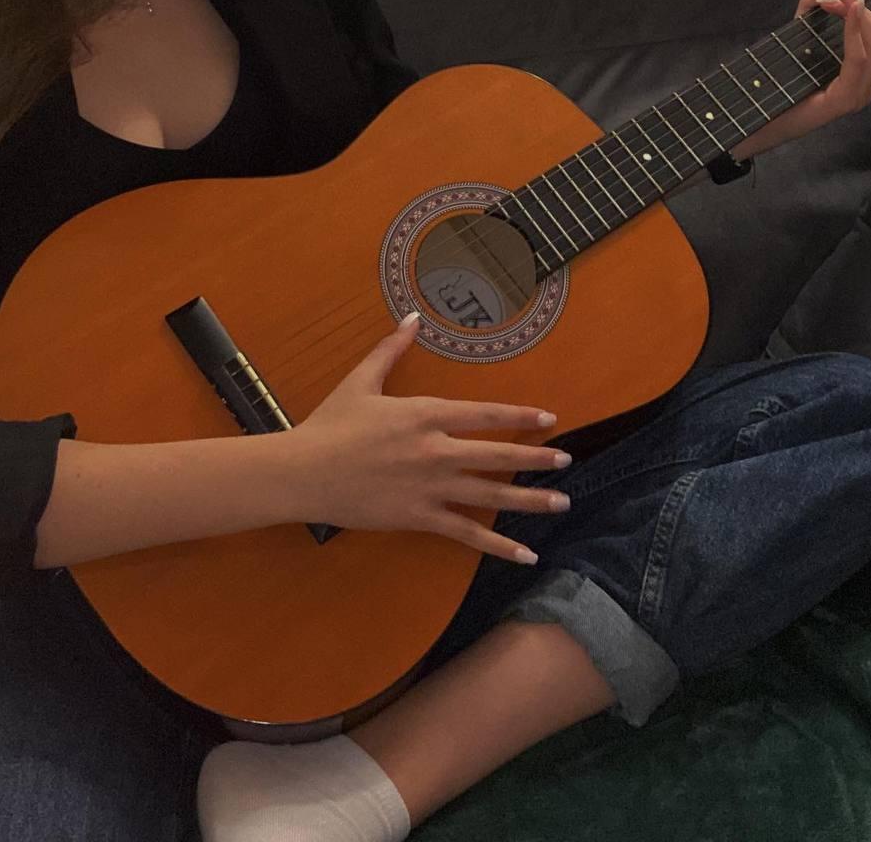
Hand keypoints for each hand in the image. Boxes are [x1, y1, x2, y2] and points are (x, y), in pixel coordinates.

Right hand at [283, 314, 570, 563]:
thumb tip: (411, 316)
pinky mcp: (420, 517)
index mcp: (425, 414)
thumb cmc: (331, 424)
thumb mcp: (362, 380)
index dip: (520, 415)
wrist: (304, 472)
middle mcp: (436, 450)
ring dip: (530, 499)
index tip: (549, 418)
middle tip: (567, 461)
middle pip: (498, 454)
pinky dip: (499, 545)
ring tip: (561, 502)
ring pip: (491, 494)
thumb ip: (391, 348)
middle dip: (537, 458)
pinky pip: (468, 532)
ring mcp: (430, 487)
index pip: (485, 414)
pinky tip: (526, 554)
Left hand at [735, 0, 870, 157]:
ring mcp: (859, 95)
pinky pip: (858, 58)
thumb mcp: (799, 37)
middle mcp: (867, 86)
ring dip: (856, 14)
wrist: (762, 121)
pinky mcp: (846, 99)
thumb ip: (813, 9)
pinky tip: (850, 9)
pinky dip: (854, 31)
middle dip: (862, 6)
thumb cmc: (781, 82)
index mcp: (864, 75)